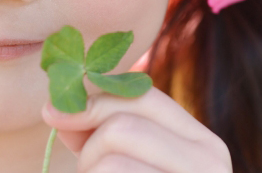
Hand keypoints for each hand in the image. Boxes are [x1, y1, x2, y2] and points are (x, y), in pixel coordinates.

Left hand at [41, 86, 232, 172]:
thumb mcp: (130, 159)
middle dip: (89, 150)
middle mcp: (209, 165)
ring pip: (109, 162)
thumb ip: (100, 130)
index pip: (143, 96)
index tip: (52, 112)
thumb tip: (56, 109)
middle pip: (121, 127)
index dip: (94, 100)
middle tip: (89, 171)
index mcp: (202, 143)